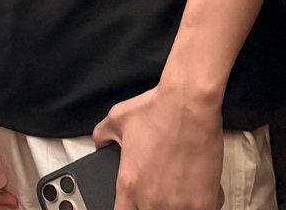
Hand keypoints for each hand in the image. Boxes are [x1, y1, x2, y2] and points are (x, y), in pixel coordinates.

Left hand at [94, 85, 223, 209]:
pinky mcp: (203, 204)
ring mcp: (179, 205)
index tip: (132, 203)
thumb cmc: (157, 110)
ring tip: (177, 190)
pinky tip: (196, 192)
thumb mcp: (117, 118)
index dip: (126, 209)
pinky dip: (196, 205)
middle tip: (159, 191)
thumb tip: (100, 143)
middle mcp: (152, 200)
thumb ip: (102, 136)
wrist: (188, 104)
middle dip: (152, 204)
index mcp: (129, 184)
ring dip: (174, 205)